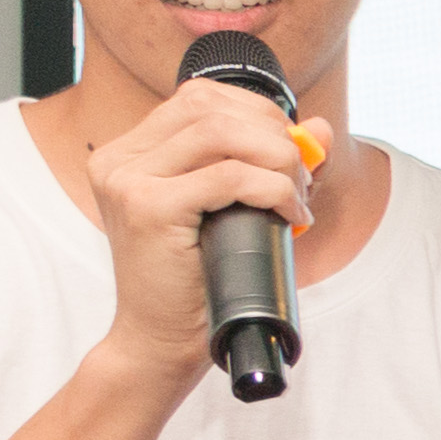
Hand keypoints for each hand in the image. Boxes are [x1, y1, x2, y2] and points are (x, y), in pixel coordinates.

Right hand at [80, 79, 327, 379]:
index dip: (257, 113)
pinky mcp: (147, 209)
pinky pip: (230, 178)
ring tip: (297, 198)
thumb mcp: (237, 210)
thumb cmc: (200, 279)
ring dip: (279, 160)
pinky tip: (291, 218)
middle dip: (273, 135)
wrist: (162, 341)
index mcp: (130, 153)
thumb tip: (321, 129)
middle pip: (212, 108)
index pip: (199, 97)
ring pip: (223, 134)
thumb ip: (273, 164)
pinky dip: (275, 190)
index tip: (289, 150)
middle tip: (302, 178)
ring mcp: (127, 181)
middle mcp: (119, 160)